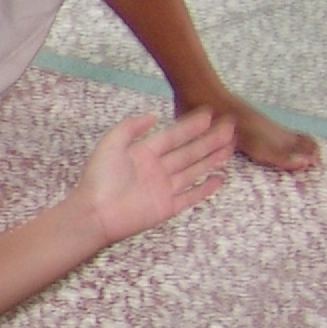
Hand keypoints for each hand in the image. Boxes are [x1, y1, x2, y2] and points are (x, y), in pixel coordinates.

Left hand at [70, 109, 232, 242]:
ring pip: (194, 170)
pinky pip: (191, 195)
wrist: (96, 213)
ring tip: (230, 146)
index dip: (190, 126)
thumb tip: (153, 116)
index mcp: (142, 153)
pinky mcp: (168, 207)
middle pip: (188, 151)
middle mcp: (156, 168)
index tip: (209, 114)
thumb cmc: (100, 178)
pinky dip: (206, 188)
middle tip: (230, 126)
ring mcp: (164, 188)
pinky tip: (220, 177)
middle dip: (209, 139)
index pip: (172, 136)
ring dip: (212, 158)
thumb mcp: (111, 144)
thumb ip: (130, 127)